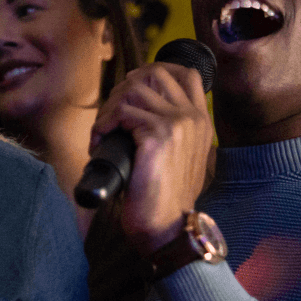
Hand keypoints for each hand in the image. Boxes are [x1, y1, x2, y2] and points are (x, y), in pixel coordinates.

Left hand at [91, 63, 214, 256]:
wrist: (168, 228)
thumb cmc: (165, 197)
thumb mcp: (179, 157)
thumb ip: (172, 131)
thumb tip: (136, 111)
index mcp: (201, 121)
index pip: (184, 73)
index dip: (152, 73)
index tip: (129, 91)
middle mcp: (193, 117)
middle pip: (153, 74)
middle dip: (123, 89)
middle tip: (109, 115)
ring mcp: (178, 124)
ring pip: (133, 91)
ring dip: (109, 108)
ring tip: (102, 132)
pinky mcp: (157, 136)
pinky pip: (122, 113)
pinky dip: (103, 124)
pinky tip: (99, 141)